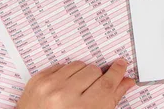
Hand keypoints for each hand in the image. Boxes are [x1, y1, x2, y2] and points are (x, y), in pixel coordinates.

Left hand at [17, 60, 134, 108]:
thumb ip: (110, 100)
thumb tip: (125, 82)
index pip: (107, 84)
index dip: (117, 72)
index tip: (121, 65)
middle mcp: (64, 96)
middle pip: (94, 71)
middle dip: (96, 78)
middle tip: (90, 90)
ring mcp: (49, 86)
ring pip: (79, 65)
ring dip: (81, 74)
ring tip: (75, 90)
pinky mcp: (38, 79)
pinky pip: (61, 65)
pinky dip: (65, 74)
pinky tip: (62, 87)